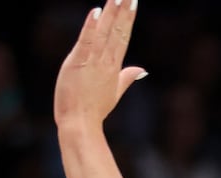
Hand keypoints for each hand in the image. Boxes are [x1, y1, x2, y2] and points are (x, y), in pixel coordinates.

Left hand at [54, 0, 146, 129]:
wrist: (80, 123)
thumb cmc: (94, 110)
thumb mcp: (114, 92)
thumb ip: (127, 78)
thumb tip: (143, 70)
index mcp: (114, 67)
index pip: (122, 37)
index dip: (127, 19)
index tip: (133, 3)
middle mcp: (106, 61)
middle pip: (117, 31)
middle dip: (123, 12)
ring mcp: (93, 61)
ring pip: (104, 32)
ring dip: (111, 13)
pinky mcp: (78, 62)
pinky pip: (86, 40)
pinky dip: (91, 26)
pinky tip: (96, 11)